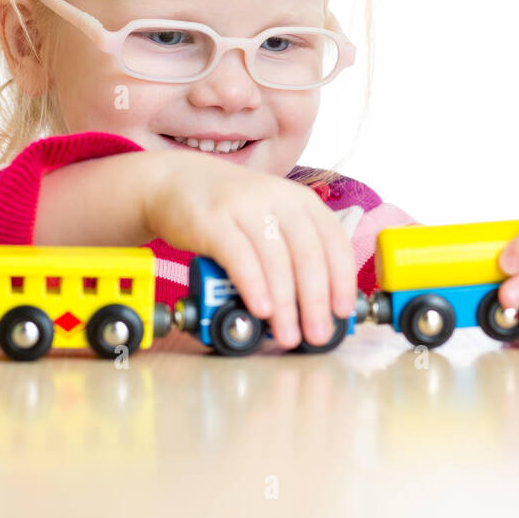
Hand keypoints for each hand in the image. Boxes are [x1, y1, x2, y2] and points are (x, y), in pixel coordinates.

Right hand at [141, 150, 356, 349]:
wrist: (175, 182)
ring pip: (275, 259)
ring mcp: (245, 206)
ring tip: (287, 335)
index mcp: (301, 200)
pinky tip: (260, 309)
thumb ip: (293, 251)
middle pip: (308, 253)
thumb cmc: (230, 211)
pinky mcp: (213, 219)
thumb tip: (315, 306)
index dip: (342, 279)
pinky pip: (239, 255)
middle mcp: (278, 198)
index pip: (333, 241)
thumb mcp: (272, 218)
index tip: (342, 312)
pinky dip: (254, 285)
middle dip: (316, 300)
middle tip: (318, 334)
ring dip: (286, 303)